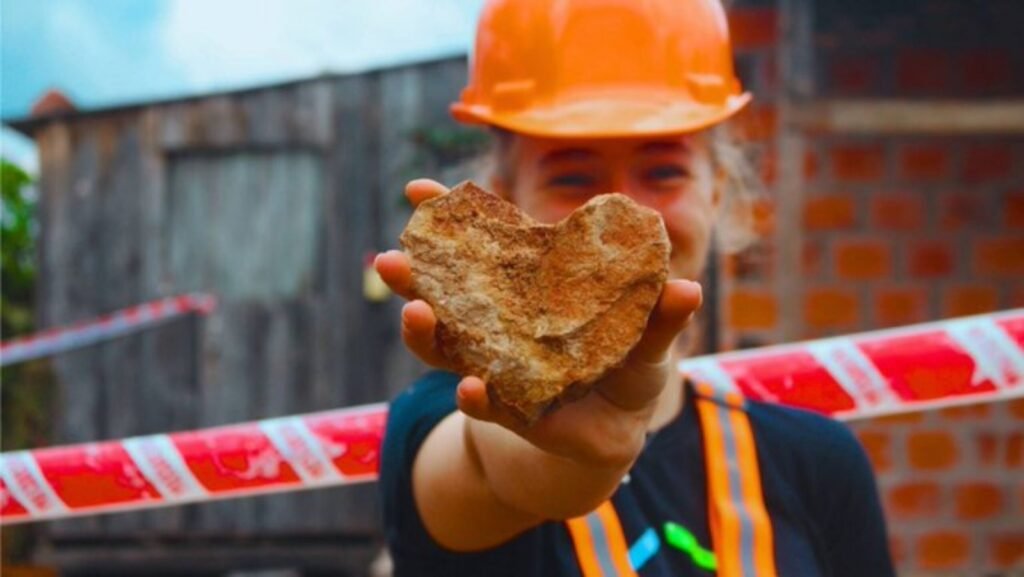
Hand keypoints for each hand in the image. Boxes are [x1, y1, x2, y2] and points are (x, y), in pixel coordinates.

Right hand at [376, 178, 701, 468]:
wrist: (619, 427)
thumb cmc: (630, 363)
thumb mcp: (649, 336)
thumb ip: (661, 315)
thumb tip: (686, 288)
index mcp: (525, 289)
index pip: (479, 247)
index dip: (446, 219)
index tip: (415, 190)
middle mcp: (499, 324)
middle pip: (444, 295)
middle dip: (413, 276)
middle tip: (390, 259)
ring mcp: (497, 366)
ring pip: (447, 347)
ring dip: (425, 333)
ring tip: (414, 313)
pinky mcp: (511, 410)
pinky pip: (486, 401)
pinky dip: (476, 395)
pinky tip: (470, 386)